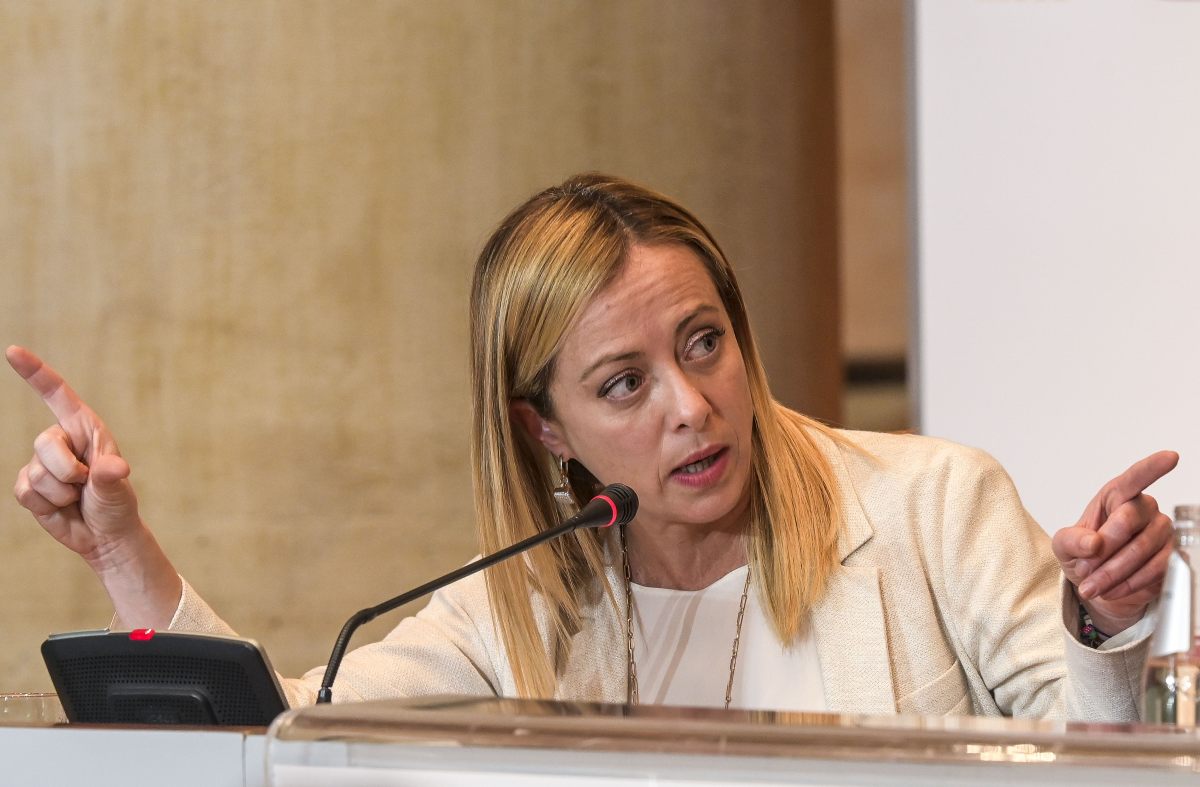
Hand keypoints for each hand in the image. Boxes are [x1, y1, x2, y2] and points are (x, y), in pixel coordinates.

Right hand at [8, 345, 180, 626]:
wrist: (104, 535)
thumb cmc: (116, 505)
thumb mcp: (118, 490)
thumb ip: (112, 477)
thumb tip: (115, 468)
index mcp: (86, 429)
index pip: (57, 394)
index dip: (35, 372)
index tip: (14, 351)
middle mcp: (62, 441)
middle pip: (44, 443)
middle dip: (67, 470)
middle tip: (86, 485)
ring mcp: (43, 464)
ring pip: (35, 472)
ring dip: (59, 492)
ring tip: (77, 498)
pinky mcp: (30, 486)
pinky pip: (24, 491)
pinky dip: (45, 505)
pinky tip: (61, 508)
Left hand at [1052, 451, 1178, 635]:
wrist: (1097, 585)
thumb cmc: (1082, 556)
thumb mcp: (1064, 547)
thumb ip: (1072, 541)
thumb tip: (1094, 543)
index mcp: (1114, 497)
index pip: (1134, 479)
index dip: (1152, 468)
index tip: (1170, 457)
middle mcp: (1143, 510)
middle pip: (1128, 520)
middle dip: (1103, 548)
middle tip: (1084, 568)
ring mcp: (1161, 533)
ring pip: (1142, 550)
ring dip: (1112, 573)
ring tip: (1091, 585)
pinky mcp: (1170, 558)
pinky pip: (1154, 571)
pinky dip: (1128, 584)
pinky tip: (1111, 590)